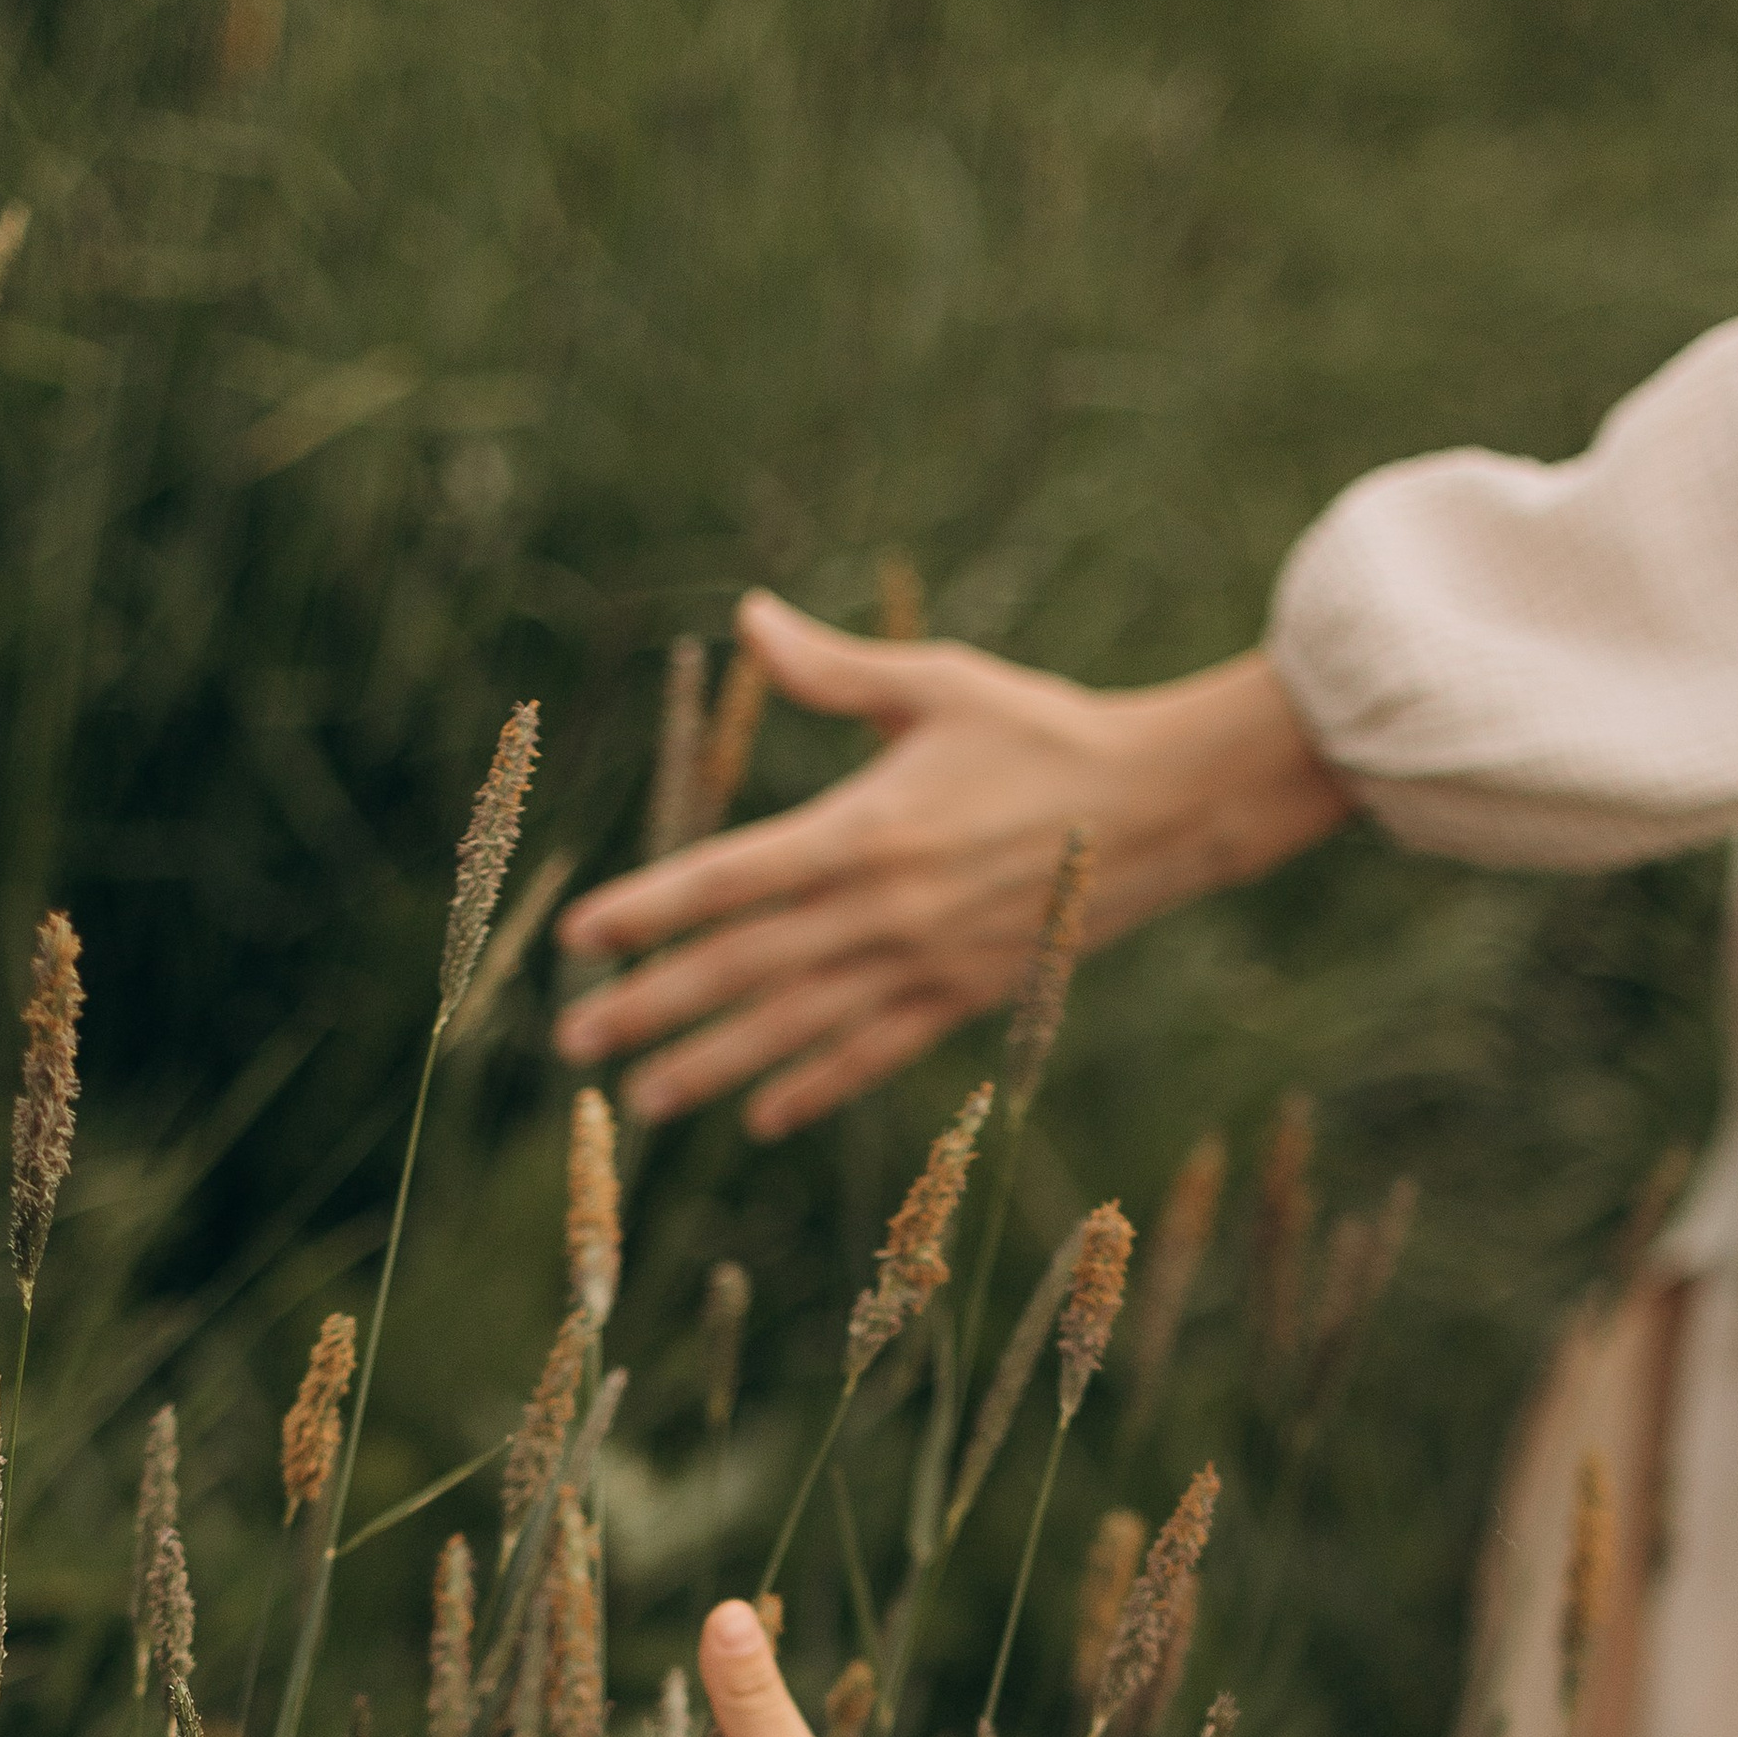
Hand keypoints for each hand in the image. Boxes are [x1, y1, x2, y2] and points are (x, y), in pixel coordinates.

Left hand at [554, 595, 1348, 1139]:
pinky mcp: (962, 999)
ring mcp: (924, 967)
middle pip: (743, 970)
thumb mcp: (938, 685)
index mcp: (865, 829)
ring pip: (796, 1029)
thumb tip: (748, 619)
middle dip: (653, 1007)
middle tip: (573, 1040)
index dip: (648, 910)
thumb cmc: (1044, 730)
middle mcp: (884, 913)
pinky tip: (761, 1117)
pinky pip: (873, 1055)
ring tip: (642, 1100)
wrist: (1163, 807)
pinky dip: (815, 1088)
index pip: (729, 880)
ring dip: (713, 1067)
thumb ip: (833, 668)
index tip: (580, 937)